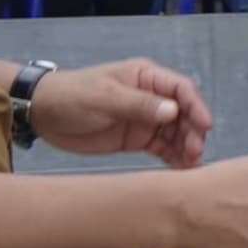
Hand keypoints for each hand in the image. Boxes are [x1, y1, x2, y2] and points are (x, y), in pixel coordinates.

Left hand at [32, 58, 214, 165]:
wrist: (42, 114)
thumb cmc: (72, 97)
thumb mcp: (104, 98)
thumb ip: (138, 104)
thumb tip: (173, 111)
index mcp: (146, 77)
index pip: (180, 89)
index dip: (196, 107)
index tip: (205, 126)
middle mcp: (151, 97)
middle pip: (183, 114)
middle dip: (192, 132)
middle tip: (195, 153)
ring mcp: (145, 119)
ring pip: (176, 132)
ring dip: (186, 147)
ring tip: (191, 165)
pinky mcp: (137, 139)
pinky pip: (162, 147)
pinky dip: (173, 157)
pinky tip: (181, 170)